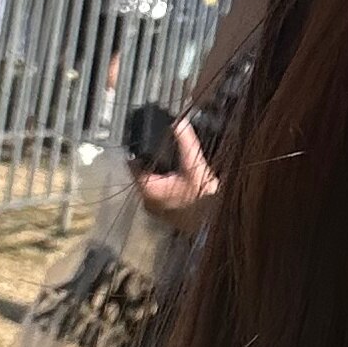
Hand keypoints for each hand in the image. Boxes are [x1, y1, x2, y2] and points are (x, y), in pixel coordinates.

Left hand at [130, 116, 218, 232]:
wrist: (215, 222)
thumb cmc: (204, 198)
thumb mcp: (195, 166)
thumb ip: (186, 142)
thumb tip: (180, 123)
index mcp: (148, 189)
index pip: (132, 165)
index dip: (141, 153)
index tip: (150, 145)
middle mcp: (147, 202)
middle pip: (142, 175)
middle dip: (153, 165)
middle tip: (168, 156)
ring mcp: (155, 211)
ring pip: (151, 186)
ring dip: (160, 178)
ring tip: (175, 170)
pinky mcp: (164, 217)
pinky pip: (159, 197)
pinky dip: (166, 190)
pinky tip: (179, 184)